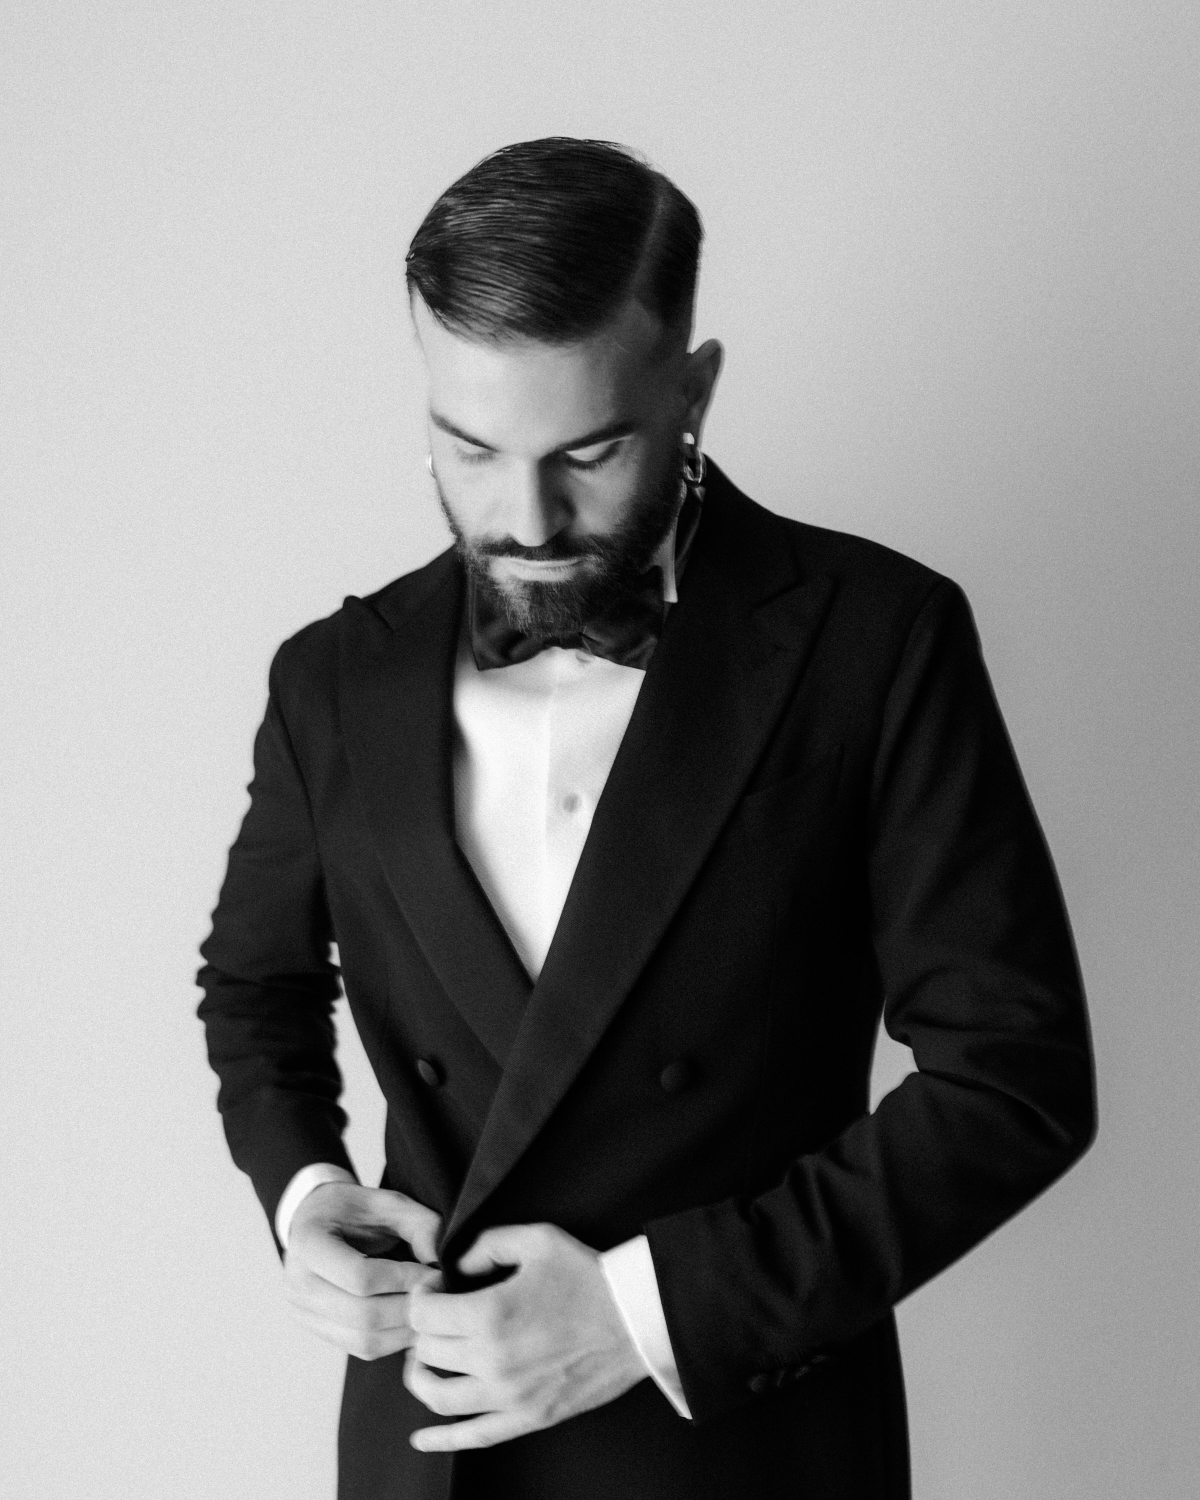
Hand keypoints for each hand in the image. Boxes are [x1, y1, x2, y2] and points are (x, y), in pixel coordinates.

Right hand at [283, 1182, 441, 1360]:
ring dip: (406, 1329)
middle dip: (410, 1308)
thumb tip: (440, 1265)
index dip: (404, 1279)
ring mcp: (304, 1313)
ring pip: (364, 1340)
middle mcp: (297, 1285)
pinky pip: (362, 1348)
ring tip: (431, 1310)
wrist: (317, 1219)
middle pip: (363, 1315)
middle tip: (440, 1295)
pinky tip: (415, 1321)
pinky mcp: (319, 1331)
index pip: (359, 1276)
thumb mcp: (387, 1201)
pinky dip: (395, 1340)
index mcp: (308, 1243)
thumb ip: (419, 1225)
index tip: (435, 1273)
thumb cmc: (354, 1209)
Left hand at [404, 1222, 645, 1451]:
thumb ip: (486, 1244)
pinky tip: (422, 1437)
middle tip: (439, 1314)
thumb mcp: (536, 1239)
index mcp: (490, 1314)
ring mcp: (509, 1396)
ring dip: (421, 1377)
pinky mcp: (527, 1417)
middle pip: (426, 1352)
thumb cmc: (587, 1276)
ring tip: (427, 1359)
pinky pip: (473, 1437)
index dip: (422, 1294)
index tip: (436, 1287)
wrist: (634, 1319)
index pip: (422, 1314)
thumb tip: (457, 1266)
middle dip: (424, 1329)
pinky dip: (442, 1440)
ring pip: (438, 1397)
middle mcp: (493, 1360)